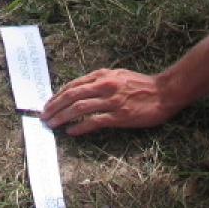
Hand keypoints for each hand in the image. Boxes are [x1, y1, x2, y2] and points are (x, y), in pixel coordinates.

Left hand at [41, 68, 174, 134]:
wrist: (164, 92)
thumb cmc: (141, 85)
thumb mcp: (117, 75)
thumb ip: (99, 81)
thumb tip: (78, 91)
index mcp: (102, 75)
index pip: (72, 85)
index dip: (57, 96)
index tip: (48, 105)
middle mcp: (104, 85)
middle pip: (71, 96)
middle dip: (54, 107)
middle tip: (44, 116)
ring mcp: (112, 101)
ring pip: (79, 108)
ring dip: (62, 117)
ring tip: (52, 124)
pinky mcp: (119, 115)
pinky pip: (94, 122)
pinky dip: (80, 127)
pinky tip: (71, 132)